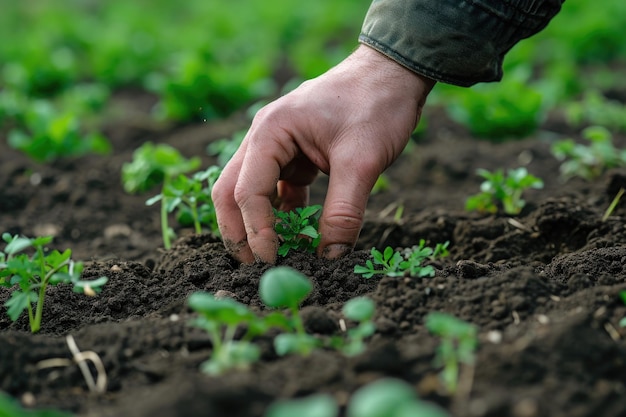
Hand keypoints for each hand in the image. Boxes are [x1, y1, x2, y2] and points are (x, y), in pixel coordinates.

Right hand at [212, 44, 435, 262]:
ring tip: (276, 255)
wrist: (393, 72)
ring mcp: (278, 144)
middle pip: (232, 191)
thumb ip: (344, 212)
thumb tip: (331, 259)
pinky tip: (298, 232)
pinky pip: (278, 187)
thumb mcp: (362, 161)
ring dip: (259, 223)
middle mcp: (264, 137)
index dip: (258, 232)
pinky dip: (283, 211)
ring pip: (251, 191)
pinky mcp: (295, 152)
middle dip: (239, 231)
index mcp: (270, 132)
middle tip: (256, 267)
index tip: (274, 262)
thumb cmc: (376, 105)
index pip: (248, 192)